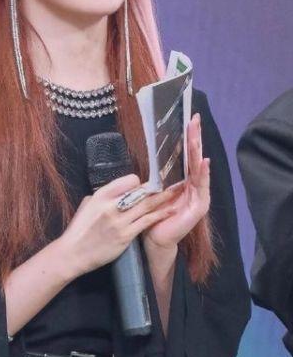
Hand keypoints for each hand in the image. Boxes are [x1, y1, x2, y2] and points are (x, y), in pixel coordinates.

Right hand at [59, 173, 181, 277]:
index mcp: (101, 195)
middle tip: (173, 182)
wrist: (73, 253)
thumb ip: (103, 196)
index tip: (143, 186)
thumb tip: (117, 192)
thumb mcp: (87, 204)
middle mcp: (112, 206)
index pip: (129, 180)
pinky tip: (170, 211)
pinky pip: (147, 222)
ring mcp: (119, 221)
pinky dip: (160, 215)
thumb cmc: (79, 229)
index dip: (138, 182)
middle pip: (141, 191)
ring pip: (147, 205)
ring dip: (163, 198)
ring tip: (177, 192)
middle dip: (158, 187)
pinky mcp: (125, 236)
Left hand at [141, 112, 210, 250]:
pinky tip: (204, 162)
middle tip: (194, 118)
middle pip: (195, 157)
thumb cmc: (153, 213)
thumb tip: (152, 154)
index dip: (189, 137)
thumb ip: (158, 174)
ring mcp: (198, 195)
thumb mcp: (154, 189)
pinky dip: (203, 174)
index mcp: (182, 179)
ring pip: (199, 168)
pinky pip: (201, 187)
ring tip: (196, 136)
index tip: (188, 118)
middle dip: (195, 137)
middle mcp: (193, 185)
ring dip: (197, 151)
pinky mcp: (199, 207)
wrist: (154, 237)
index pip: (187, 154)